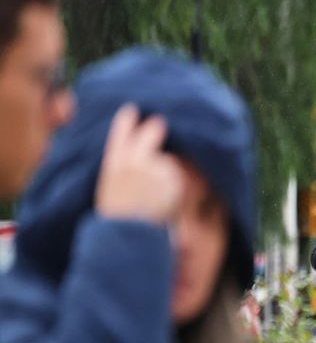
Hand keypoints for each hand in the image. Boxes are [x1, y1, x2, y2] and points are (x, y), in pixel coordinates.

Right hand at [95, 106, 182, 224]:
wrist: (128, 232)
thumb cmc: (119, 218)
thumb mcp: (111, 190)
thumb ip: (124, 171)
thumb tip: (142, 158)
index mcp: (114, 164)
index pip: (120, 135)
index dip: (127, 122)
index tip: (131, 109)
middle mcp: (133, 160)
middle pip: (149, 135)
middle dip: (155, 129)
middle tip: (160, 121)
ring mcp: (153, 166)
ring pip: (168, 162)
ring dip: (167, 172)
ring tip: (157, 195)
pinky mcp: (171, 176)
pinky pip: (177, 177)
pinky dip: (175, 185)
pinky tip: (167, 199)